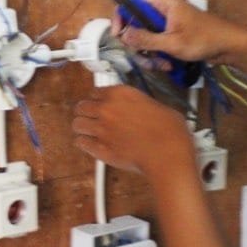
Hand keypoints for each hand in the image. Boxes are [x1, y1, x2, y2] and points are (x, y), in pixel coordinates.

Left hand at [72, 85, 194, 178]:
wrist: (168, 154)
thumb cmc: (169, 131)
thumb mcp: (157, 106)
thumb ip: (140, 105)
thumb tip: (140, 110)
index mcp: (121, 93)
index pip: (95, 92)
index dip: (97, 99)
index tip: (99, 104)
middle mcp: (107, 108)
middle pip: (82, 106)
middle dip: (85, 112)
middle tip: (90, 117)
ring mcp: (101, 129)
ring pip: (78, 124)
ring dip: (82, 127)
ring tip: (87, 131)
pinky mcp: (100, 149)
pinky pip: (81, 143)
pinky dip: (84, 143)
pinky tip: (88, 144)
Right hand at [112, 0, 244, 63]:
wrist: (229, 47)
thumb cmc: (203, 39)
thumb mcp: (172, 42)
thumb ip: (146, 39)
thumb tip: (123, 35)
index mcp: (163, 3)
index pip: (132, 1)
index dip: (122, 17)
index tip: (119, 35)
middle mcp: (163, 10)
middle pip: (136, 24)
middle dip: (139, 44)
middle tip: (145, 57)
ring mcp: (167, 23)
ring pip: (146, 38)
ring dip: (150, 54)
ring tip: (163, 65)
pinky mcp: (172, 35)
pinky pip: (156, 44)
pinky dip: (159, 56)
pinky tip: (169, 65)